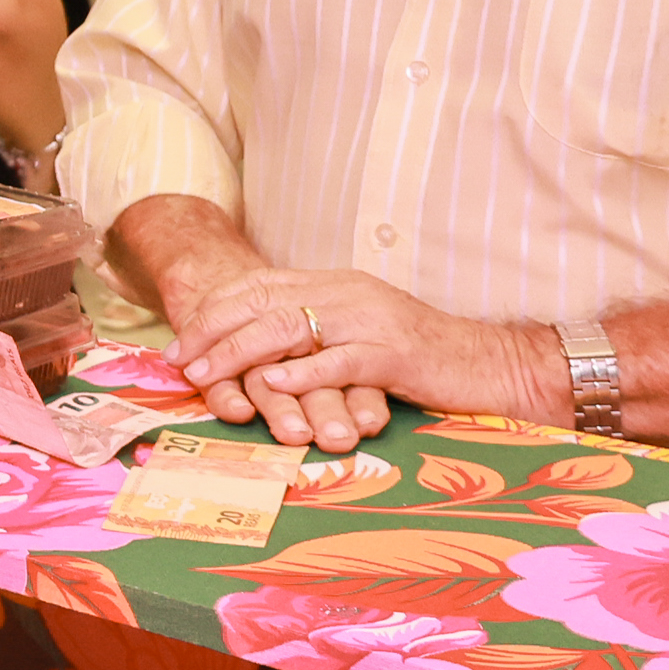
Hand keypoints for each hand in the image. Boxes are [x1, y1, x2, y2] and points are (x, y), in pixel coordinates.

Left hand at [168, 267, 558, 451]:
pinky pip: (337, 360)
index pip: (257, 285)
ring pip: (288, 326)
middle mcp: (345, 293)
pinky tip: (272, 386)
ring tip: (207, 375)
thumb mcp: (358, 335)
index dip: (213, 311)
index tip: (181, 342)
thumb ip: (313, 334)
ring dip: (239, 352)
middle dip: (212, 331)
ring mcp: (368, 320)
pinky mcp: (392, 353)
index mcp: (334, 284)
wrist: (489, 364)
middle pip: (261, 301)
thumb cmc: (419, 358)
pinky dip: (300, 374)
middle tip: (179, 361)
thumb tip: (257, 355)